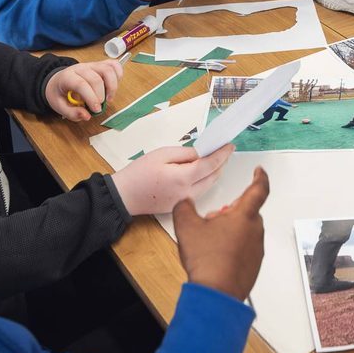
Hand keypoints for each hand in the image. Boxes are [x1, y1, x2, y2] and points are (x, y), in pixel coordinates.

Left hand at [46, 61, 123, 121]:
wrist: (58, 80)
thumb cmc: (59, 93)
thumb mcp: (58, 106)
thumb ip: (72, 113)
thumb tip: (87, 116)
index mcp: (67, 77)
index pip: (81, 84)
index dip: (91, 97)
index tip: (96, 109)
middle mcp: (81, 68)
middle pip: (96, 78)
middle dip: (101, 95)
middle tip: (99, 108)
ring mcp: (91, 64)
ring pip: (108, 69)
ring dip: (112, 86)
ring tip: (109, 98)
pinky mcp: (100, 65)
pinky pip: (113, 65)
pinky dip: (118, 74)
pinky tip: (114, 86)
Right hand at [112, 143, 234, 215]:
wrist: (124, 196)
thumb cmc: (138, 173)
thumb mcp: (162, 154)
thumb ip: (185, 153)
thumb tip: (202, 153)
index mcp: (182, 178)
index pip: (210, 165)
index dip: (222, 154)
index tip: (230, 145)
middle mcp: (187, 194)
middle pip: (213, 177)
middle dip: (220, 163)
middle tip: (222, 150)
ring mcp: (183, 202)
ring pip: (207, 187)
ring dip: (213, 173)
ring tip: (211, 159)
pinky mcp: (179, 207)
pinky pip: (198, 193)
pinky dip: (203, 181)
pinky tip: (198, 172)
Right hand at [174, 167, 269, 300]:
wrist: (216, 294)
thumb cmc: (207, 260)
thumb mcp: (186, 227)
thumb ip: (184, 207)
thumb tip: (185, 202)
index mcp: (244, 216)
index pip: (259, 189)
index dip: (260, 178)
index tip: (259, 172)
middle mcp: (255, 231)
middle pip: (247, 212)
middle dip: (231, 212)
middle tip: (212, 220)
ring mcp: (256, 250)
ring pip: (245, 231)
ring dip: (231, 231)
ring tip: (210, 241)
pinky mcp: (254, 266)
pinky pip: (245, 249)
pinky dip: (233, 248)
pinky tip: (216, 257)